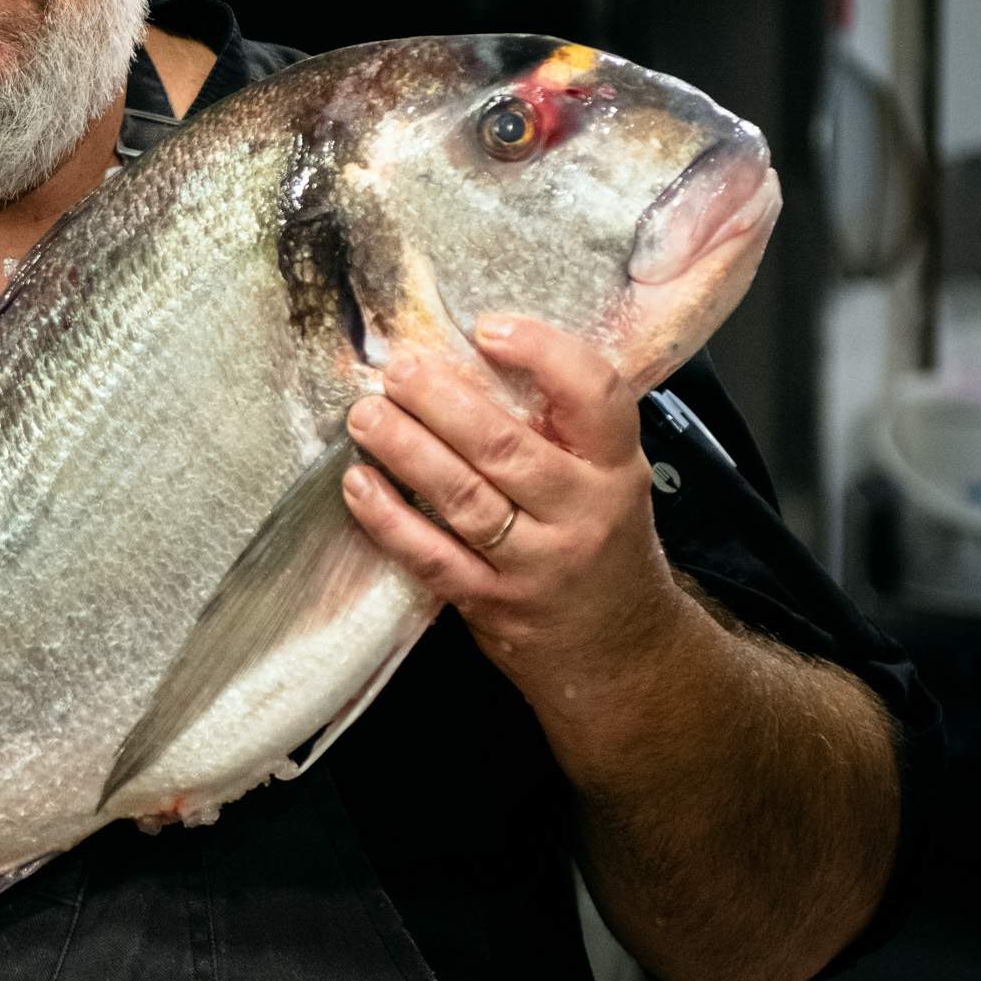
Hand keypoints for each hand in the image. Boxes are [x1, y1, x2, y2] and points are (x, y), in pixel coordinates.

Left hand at [340, 317, 689, 702]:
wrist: (622, 652)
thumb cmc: (601, 544)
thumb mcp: (607, 481)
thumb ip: (561, 430)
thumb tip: (468, 359)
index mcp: (617, 468)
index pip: (596, 395)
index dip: (544, 353)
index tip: (488, 328)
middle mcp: (584, 513)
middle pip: (507, 447)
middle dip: (442, 402)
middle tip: (398, 370)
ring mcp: (538, 564)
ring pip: (465, 499)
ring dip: (406, 451)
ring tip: (365, 416)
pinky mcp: (494, 604)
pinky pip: (433, 557)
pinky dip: (390, 520)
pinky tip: (359, 486)